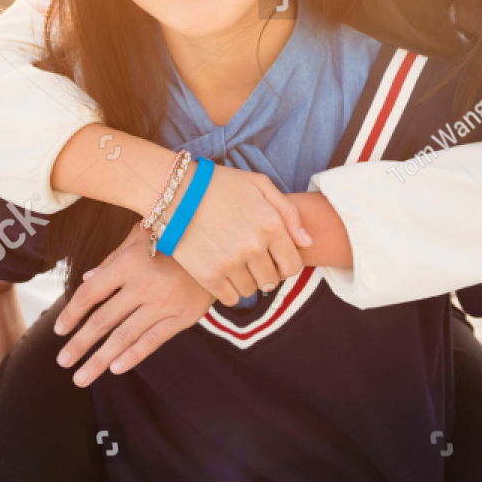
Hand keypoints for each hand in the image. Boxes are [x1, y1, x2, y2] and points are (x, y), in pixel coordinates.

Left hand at [54, 225, 212, 385]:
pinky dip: (133, 356)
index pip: (92, 293)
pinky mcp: (184, 317)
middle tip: (63, 362)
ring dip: (100, 360)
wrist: (221, 245)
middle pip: (103, 320)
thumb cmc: (174, 236)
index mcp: (129, 262)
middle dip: (80, 344)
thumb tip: (86, 280)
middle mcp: (144, 284)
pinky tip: (115, 368)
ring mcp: (165, 303)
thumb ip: (112, 259)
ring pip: (125, 337)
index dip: (72, 313)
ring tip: (81, 378)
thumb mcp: (141, 236)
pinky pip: (153, 341)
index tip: (59, 330)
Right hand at [168, 164, 310, 303]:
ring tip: (234, 263)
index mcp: (271, 224)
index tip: (272, 258)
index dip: (285, 264)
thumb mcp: (260, 185)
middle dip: (266, 272)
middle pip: (272, 280)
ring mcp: (231, 263)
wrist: (173, 190)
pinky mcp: (208, 275)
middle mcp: (254, 247)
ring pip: (252, 291)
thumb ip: (289, 213)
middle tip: (251, 260)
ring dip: (247, 281)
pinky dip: (229, 290)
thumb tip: (307, 243)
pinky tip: (222, 273)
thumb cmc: (219, 184)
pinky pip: (230, 298)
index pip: (293, 266)